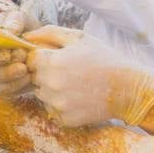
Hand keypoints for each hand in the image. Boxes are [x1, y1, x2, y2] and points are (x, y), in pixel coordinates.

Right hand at [0, 10, 38, 95]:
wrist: (34, 40)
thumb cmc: (22, 27)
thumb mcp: (19, 18)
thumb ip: (15, 21)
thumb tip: (12, 30)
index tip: (9, 54)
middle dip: (8, 69)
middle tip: (23, 63)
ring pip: (1, 85)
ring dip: (16, 79)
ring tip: (28, 70)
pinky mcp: (6, 88)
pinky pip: (11, 92)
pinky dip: (22, 87)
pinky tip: (32, 78)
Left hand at [26, 26, 153, 127]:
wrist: (127, 88)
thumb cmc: (104, 59)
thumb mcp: (79, 38)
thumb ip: (50, 33)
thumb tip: (25, 36)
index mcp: (52, 62)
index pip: (30, 60)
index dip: (43, 58)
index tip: (58, 59)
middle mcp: (51, 84)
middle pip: (34, 78)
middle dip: (46, 74)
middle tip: (70, 73)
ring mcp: (57, 104)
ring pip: (42, 95)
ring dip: (52, 90)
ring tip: (76, 85)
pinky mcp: (64, 119)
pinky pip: (52, 111)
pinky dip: (62, 106)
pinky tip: (78, 98)